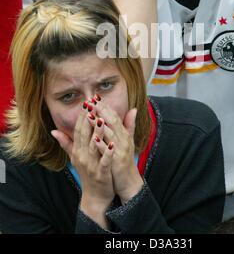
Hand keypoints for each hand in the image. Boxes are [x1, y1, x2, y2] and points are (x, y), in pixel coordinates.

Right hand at [51, 103, 114, 226]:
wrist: (95, 196)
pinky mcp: (100, 174)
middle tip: (92, 104)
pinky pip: (104, 162)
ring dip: (97, 133)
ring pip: (94, 146)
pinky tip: (113, 144)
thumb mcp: (75, 157)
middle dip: (88, 119)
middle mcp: (82, 156)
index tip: (86, 102)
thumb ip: (66, 143)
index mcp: (78, 150)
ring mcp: (91, 165)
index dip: (82, 116)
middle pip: (85, 135)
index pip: (79, 130)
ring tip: (101, 119)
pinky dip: (108, 153)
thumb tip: (53, 131)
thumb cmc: (87, 173)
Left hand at [93, 100, 143, 203]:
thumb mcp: (127, 141)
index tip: (94, 97)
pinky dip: (102, 144)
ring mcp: (121, 150)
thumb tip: (133, 109)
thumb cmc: (124, 161)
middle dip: (101, 110)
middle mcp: (124, 139)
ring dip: (100, 123)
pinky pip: (109, 151)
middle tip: (90, 100)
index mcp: (124, 134)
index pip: (114, 116)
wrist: (128, 183)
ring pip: (110, 133)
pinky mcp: (118, 161)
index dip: (105, 106)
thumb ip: (128, 125)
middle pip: (112, 121)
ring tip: (89, 114)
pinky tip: (94, 137)